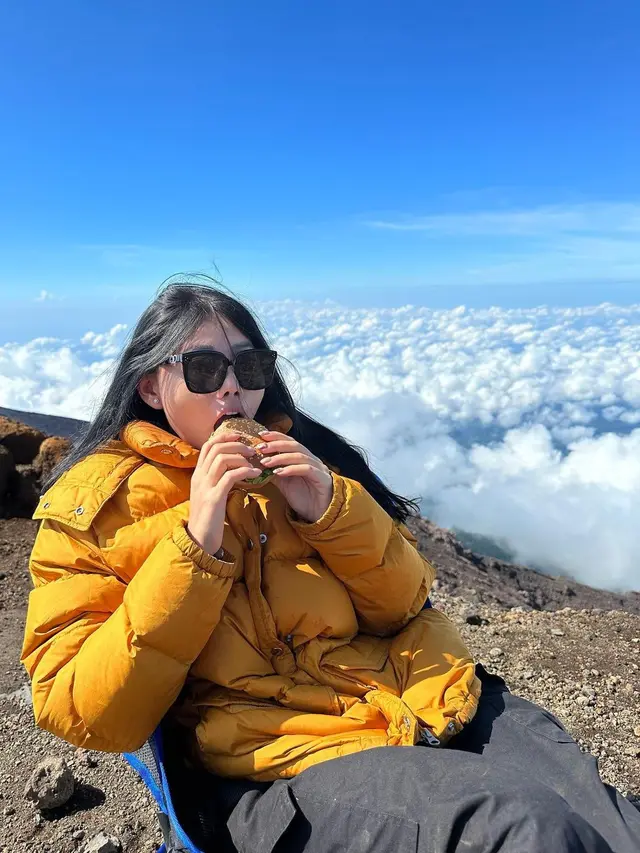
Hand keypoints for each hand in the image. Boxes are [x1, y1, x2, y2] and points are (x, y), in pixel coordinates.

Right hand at [187, 430, 262, 555]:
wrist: (199, 539)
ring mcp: (205, 487)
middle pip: (215, 447)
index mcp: (198, 475)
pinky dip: (245, 472)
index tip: (240, 436)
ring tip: (255, 462)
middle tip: (252, 449)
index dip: (224, 436)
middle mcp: (199, 477)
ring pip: (222, 458)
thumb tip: (233, 468)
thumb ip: (217, 480)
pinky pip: (230, 476)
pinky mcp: (214, 498)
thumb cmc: (208, 518)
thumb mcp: (210, 494)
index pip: (208, 446)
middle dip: (236, 444)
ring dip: (241, 456)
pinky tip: (256, 475)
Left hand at [258, 431, 333, 522]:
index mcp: (303, 458)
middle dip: (277, 445)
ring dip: (281, 458)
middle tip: (261, 447)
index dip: (276, 436)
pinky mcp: (322, 478)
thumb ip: (274, 472)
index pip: (290, 442)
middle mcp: (312, 459)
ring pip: (299, 456)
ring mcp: (318, 468)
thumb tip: (257, 465)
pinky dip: (292, 469)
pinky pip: (306, 469)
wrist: (320, 514)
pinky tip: (279, 472)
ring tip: (266, 463)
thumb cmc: (303, 498)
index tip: (261, 435)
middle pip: (294, 445)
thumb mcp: (284, 483)